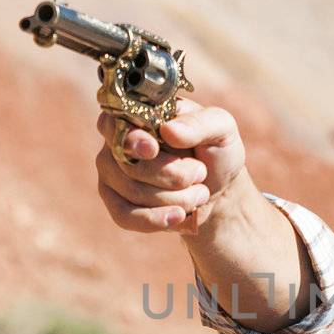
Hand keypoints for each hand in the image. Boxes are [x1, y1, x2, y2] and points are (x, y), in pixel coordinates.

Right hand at [94, 99, 246, 233]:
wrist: (219, 188)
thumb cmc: (215, 151)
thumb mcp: (221, 129)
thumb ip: (200, 124)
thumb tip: (168, 131)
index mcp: (139, 113)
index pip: (116, 122)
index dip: (132, 139)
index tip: (152, 149)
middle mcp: (118, 140)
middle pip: (129, 164)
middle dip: (172, 175)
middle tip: (200, 173)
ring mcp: (113, 172)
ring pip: (132, 192)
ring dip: (174, 198)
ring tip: (200, 193)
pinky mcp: (117, 202)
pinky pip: (124, 216)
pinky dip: (154, 219)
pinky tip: (178, 217)